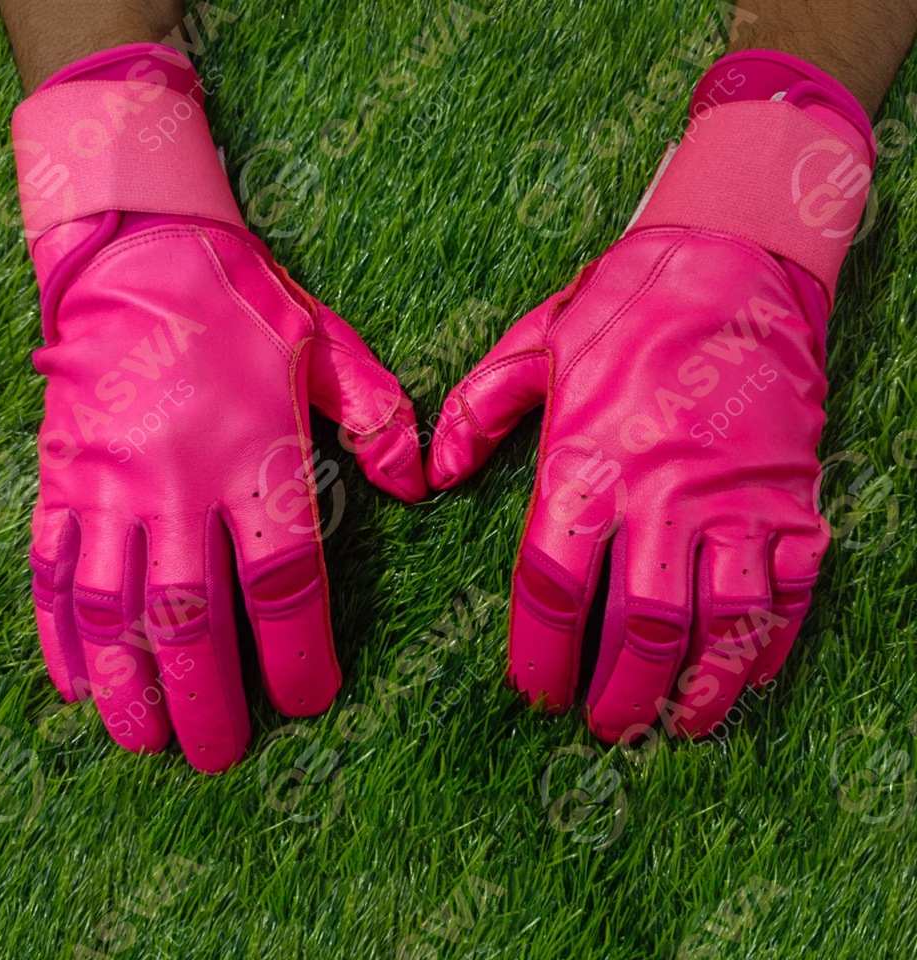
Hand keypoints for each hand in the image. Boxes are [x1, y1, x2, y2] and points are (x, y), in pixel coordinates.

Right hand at [15, 48, 425, 772]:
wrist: (137, 251)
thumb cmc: (241, 302)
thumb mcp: (327, 345)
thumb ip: (378, 419)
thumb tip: (422, 483)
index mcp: (255, 457)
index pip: (282, 583)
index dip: (296, 654)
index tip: (308, 699)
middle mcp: (177, 483)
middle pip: (190, 618)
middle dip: (208, 697)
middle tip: (222, 752)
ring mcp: (109, 485)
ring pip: (113, 609)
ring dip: (129, 686)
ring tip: (145, 741)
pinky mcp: (61, 477)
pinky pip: (53, 569)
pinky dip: (61, 633)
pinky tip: (75, 683)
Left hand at [425, 52, 873, 742]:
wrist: (735, 263)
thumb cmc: (627, 305)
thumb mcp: (535, 344)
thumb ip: (477, 412)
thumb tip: (431, 473)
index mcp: (587, 462)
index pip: (552, 587)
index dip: (540, 654)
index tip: (536, 691)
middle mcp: (661, 495)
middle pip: (636, 626)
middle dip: (617, 692)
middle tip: (602, 726)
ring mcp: (734, 502)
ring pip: (717, 626)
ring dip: (695, 690)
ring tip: (673, 726)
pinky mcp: (791, 498)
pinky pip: (787, 594)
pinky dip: (766, 648)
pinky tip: (743, 680)